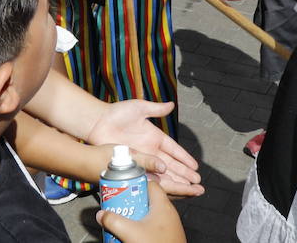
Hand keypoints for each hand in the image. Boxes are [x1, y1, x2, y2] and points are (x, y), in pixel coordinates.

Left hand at [86, 101, 201, 197]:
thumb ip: (156, 109)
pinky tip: (169, 193)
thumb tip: (172, 104)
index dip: (184, 158)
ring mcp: (142, 160)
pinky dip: (159, 185)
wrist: (97, 122)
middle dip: (185, 175)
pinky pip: (148, 177)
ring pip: (163, 174)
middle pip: (172, 165)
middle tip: (198, 184)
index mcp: (155, 137)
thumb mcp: (139, 108)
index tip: (196, 166)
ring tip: (189, 191)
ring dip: (176, 182)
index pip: (174, 150)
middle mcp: (151, 151)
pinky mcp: (132, 166)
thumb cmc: (117, 113)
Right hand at [97, 181, 184, 242]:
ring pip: (150, 214)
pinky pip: (154, 226)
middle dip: (132, 204)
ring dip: (137, 217)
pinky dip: (143, 227)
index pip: (150, 184)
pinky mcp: (168, 236)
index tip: (123, 190)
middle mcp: (168, 212)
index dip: (135, 185)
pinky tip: (134, 235)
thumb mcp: (129, 233)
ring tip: (124, 223)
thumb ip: (113, 221)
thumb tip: (102, 215)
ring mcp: (170, 225)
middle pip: (147, 200)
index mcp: (162, 205)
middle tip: (120, 208)